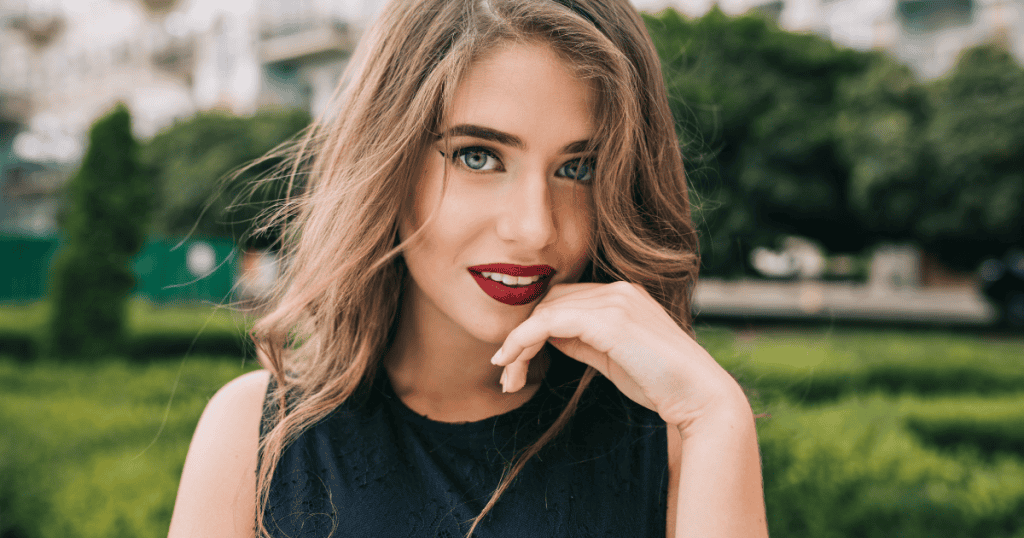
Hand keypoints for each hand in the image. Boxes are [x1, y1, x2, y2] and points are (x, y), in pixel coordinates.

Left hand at [491, 281, 748, 428]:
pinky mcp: (609, 320)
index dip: (534, 327)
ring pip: (544, 311)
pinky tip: (512, 361)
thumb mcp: (612, 358)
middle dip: (521, 336)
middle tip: (506, 375)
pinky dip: (523, 340)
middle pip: (549, 301)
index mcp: (622, 294)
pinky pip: (549, 322)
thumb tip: (546, 336)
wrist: (699, 397)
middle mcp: (618, 289)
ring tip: (508, 378)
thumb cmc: (660, 384)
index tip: (513, 361)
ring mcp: (615, 300)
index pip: (563, 299)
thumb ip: (582, 341)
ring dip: (517, 344)